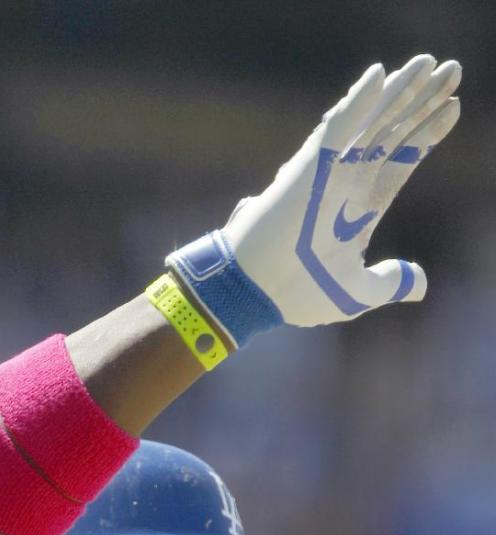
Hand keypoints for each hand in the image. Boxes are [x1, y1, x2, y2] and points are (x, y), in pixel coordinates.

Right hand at [168, 55, 460, 341]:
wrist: (257, 293)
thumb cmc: (297, 295)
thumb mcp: (356, 294)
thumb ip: (389, 283)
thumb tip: (418, 283)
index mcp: (358, 209)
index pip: (400, 162)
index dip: (426, 135)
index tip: (452, 108)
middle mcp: (347, 183)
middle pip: (394, 132)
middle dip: (423, 101)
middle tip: (452, 70)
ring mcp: (330, 171)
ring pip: (373, 121)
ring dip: (401, 90)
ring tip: (429, 62)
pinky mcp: (312, 166)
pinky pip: (339, 127)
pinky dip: (360, 101)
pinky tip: (381, 75)